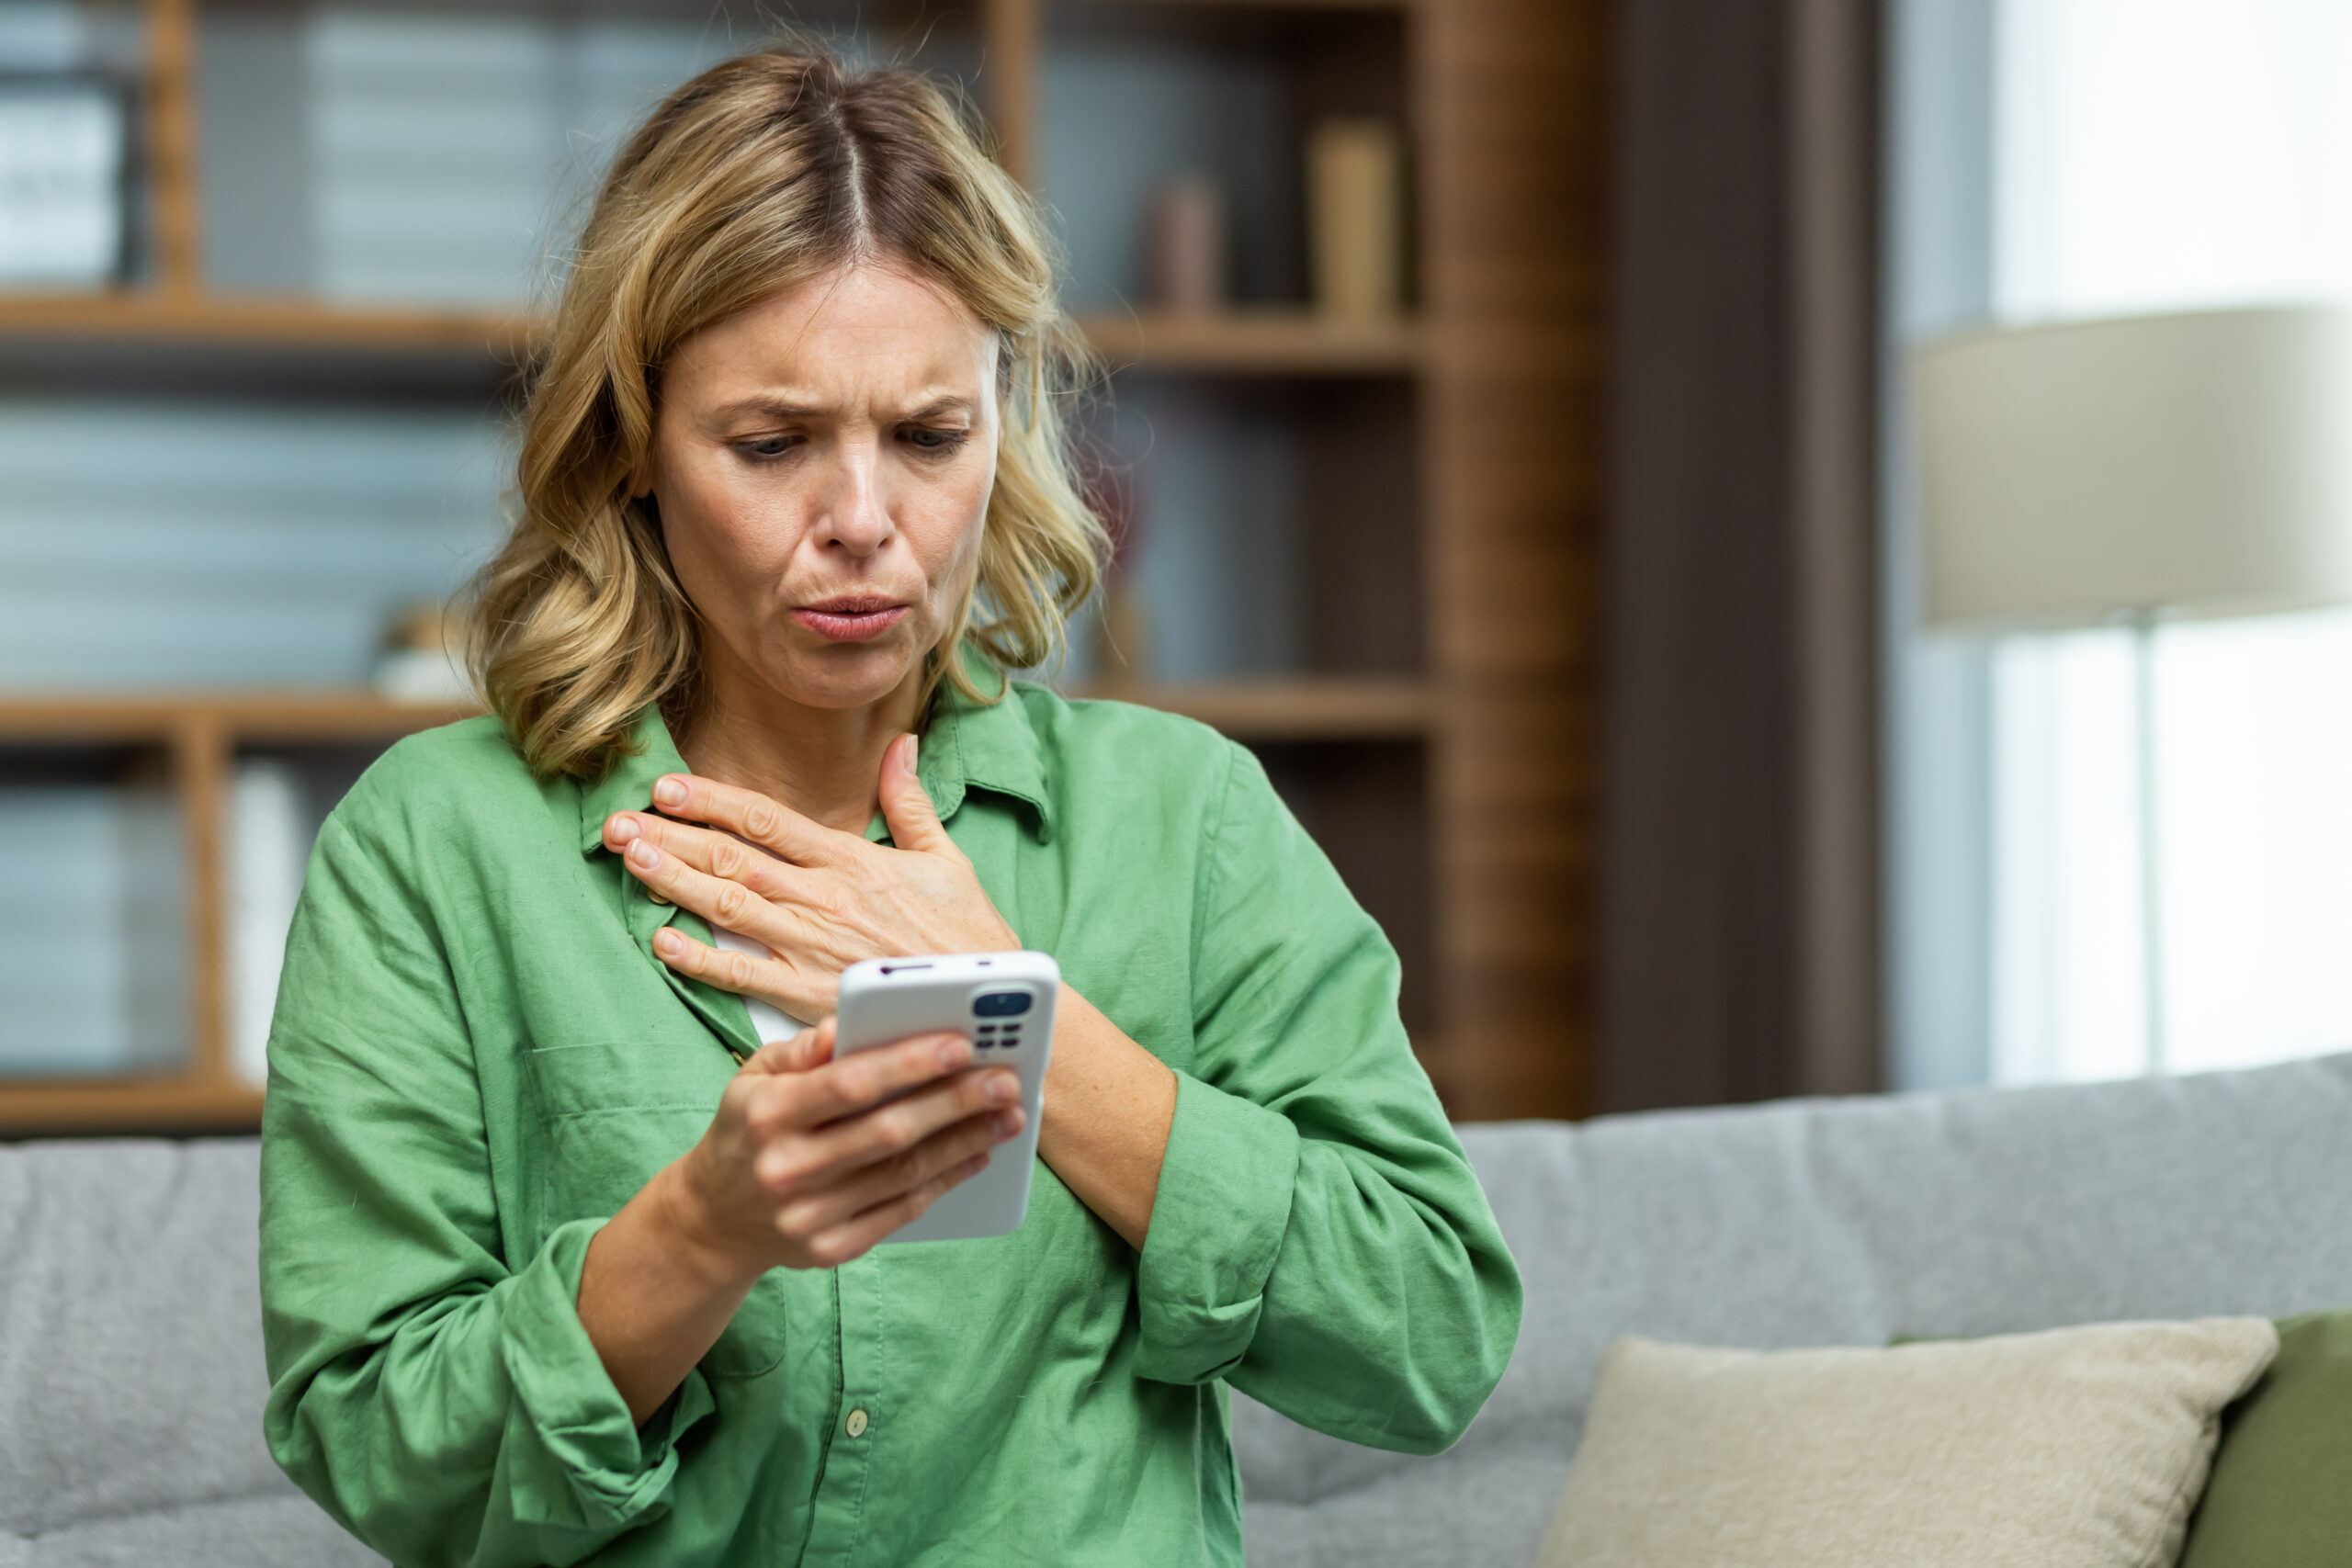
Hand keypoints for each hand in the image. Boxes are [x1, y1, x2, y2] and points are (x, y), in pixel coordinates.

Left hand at [601, 733, 1017, 1019]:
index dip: (712, 801)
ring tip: (628, 858)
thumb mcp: (946, 858)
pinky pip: (743, 974)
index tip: (666, 785)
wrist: (985, 1009)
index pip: (768, 820)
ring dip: (672, 881)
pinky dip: (699, 958)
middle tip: (618, 820)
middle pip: (733, 858)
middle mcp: (826, 899)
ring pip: (728, 906)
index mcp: (853, 861)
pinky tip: (661, 940)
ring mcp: (814, 948)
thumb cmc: (970, 937)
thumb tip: (901, 744)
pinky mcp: (810, 997)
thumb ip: (910, 802)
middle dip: (672, 836)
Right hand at [661, 1016, 1025, 1275]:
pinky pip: (902, 1211)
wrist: (712, 1219)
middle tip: (1005, 1080)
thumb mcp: (755, 1076)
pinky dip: (946, 1180)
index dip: (909, 1064)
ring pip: (904, 1174)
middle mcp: (786, 1166)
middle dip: (956, 1101)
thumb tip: (848, 1021)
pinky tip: (977, 1153)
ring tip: (1007, 1115)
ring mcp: (808, 1215)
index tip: (962, 1043)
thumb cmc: (748, 1130)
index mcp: (768, 1113)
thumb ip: (805, 1049)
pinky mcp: (830, 1249)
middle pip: (888, 1131)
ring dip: (965, 1141)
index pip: (849, 1084)